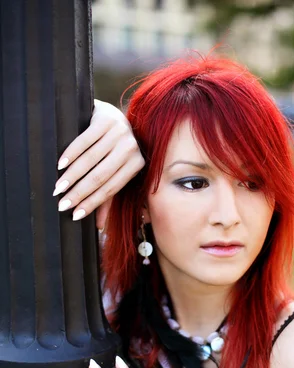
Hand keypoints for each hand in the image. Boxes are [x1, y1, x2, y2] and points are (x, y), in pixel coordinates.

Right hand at [54, 99, 144, 229]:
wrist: (110, 115)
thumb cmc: (113, 150)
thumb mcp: (114, 172)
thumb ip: (108, 198)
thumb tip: (100, 228)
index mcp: (137, 164)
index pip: (111, 189)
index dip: (92, 203)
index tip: (74, 214)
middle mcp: (131, 148)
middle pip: (100, 176)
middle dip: (79, 193)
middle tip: (62, 204)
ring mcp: (120, 132)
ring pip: (91, 160)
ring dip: (72, 176)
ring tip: (58, 188)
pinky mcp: (106, 118)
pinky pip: (84, 141)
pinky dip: (70, 154)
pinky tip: (60, 165)